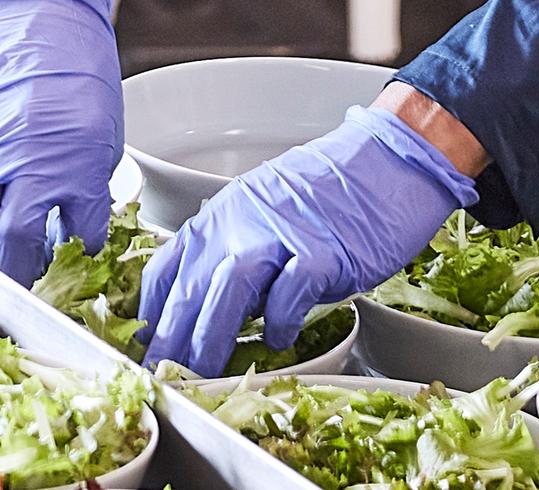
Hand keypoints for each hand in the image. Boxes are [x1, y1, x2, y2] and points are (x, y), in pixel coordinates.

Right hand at [0, 0, 123, 286]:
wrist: (32, 11)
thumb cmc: (74, 63)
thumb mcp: (101, 122)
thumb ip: (88, 176)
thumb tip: (80, 221)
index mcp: (75, 156)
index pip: (79, 230)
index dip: (80, 252)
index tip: (78, 262)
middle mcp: (25, 160)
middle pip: (16, 242)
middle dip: (23, 271)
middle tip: (27, 282)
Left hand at [140, 105, 478, 375]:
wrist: (392, 157)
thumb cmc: (334, 187)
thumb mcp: (267, 207)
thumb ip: (235, 247)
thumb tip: (207, 305)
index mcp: (225, 210)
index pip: (166, 268)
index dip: (151, 317)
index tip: (147, 351)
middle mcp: (244, 219)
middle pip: (190, 287)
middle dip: (170, 343)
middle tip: (165, 380)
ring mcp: (283, 233)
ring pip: (227, 291)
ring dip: (210, 340)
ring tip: (204, 376)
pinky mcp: (323, 251)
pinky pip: (289, 296)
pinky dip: (280, 324)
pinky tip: (281, 339)